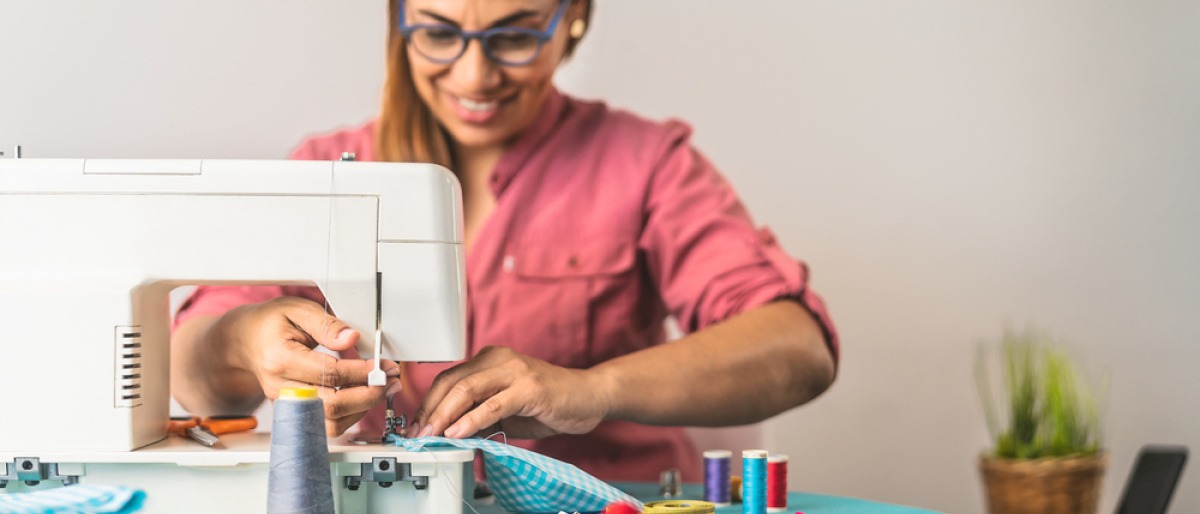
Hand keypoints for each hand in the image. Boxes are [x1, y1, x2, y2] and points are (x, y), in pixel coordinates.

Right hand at [219, 296, 401, 434]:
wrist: (245, 341)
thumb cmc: (271, 323)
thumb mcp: (297, 309)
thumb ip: (327, 324)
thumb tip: (352, 339)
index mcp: (280, 359)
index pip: (330, 373)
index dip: (362, 372)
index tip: (383, 365)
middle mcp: (281, 387)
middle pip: (331, 404)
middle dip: (368, 394)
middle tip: (389, 380)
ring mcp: (286, 404)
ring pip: (329, 423)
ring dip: (362, 409)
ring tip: (383, 390)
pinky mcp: (293, 412)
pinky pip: (324, 425)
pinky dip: (349, 416)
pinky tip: (364, 399)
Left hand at [411, 346, 611, 439]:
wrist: (589, 396)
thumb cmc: (550, 402)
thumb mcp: (506, 410)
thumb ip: (479, 416)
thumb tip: (448, 432)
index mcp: (490, 360)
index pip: (448, 379)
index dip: (429, 404)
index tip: (418, 427)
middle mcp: (499, 359)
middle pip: (452, 382)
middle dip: (431, 411)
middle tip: (418, 434)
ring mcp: (515, 370)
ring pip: (467, 390)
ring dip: (444, 416)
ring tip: (432, 435)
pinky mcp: (529, 387)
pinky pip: (493, 404)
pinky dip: (472, 420)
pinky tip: (459, 433)